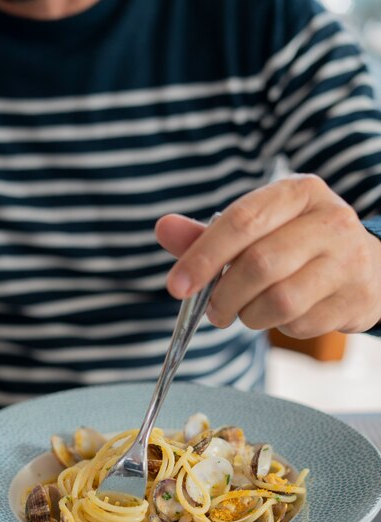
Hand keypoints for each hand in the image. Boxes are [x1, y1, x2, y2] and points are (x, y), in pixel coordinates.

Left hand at [155, 175, 380, 337]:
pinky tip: (285, 314)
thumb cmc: (298, 244)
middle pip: (259, 265)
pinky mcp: (357, 299)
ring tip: (247, 311)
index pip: (241, 222)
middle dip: (223, 296)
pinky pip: (301, 324)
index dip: (202, 257)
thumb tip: (163, 229)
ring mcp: (350, 260)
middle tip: (214, 310)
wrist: (368, 264)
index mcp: (298, 192)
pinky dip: (280, 327)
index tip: (176, 287)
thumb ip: (209, 233)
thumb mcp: (259, 227)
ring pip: (280, 301)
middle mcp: (330, 220)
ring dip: (250, 316)